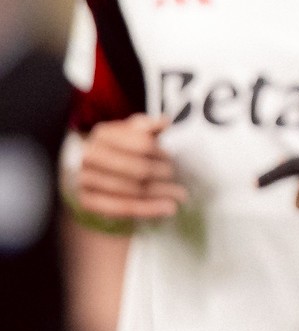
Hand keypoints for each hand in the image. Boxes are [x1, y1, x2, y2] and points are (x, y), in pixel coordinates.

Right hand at [67, 116, 184, 223]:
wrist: (93, 167)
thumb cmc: (120, 147)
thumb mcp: (132, 131)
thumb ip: (148, 126)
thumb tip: (165, 121)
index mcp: (103, 134)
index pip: (142, 145)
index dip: (161, 153)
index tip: (172, 157)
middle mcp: (90, 156)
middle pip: (138, 169)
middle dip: (163, 174)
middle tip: (178, 177)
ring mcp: (85, 179)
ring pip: (133, 190)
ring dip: (161, 194)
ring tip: (181, 196)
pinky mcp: (87, 200)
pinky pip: (122, 208)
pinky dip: (149, 209)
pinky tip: (168, 209)